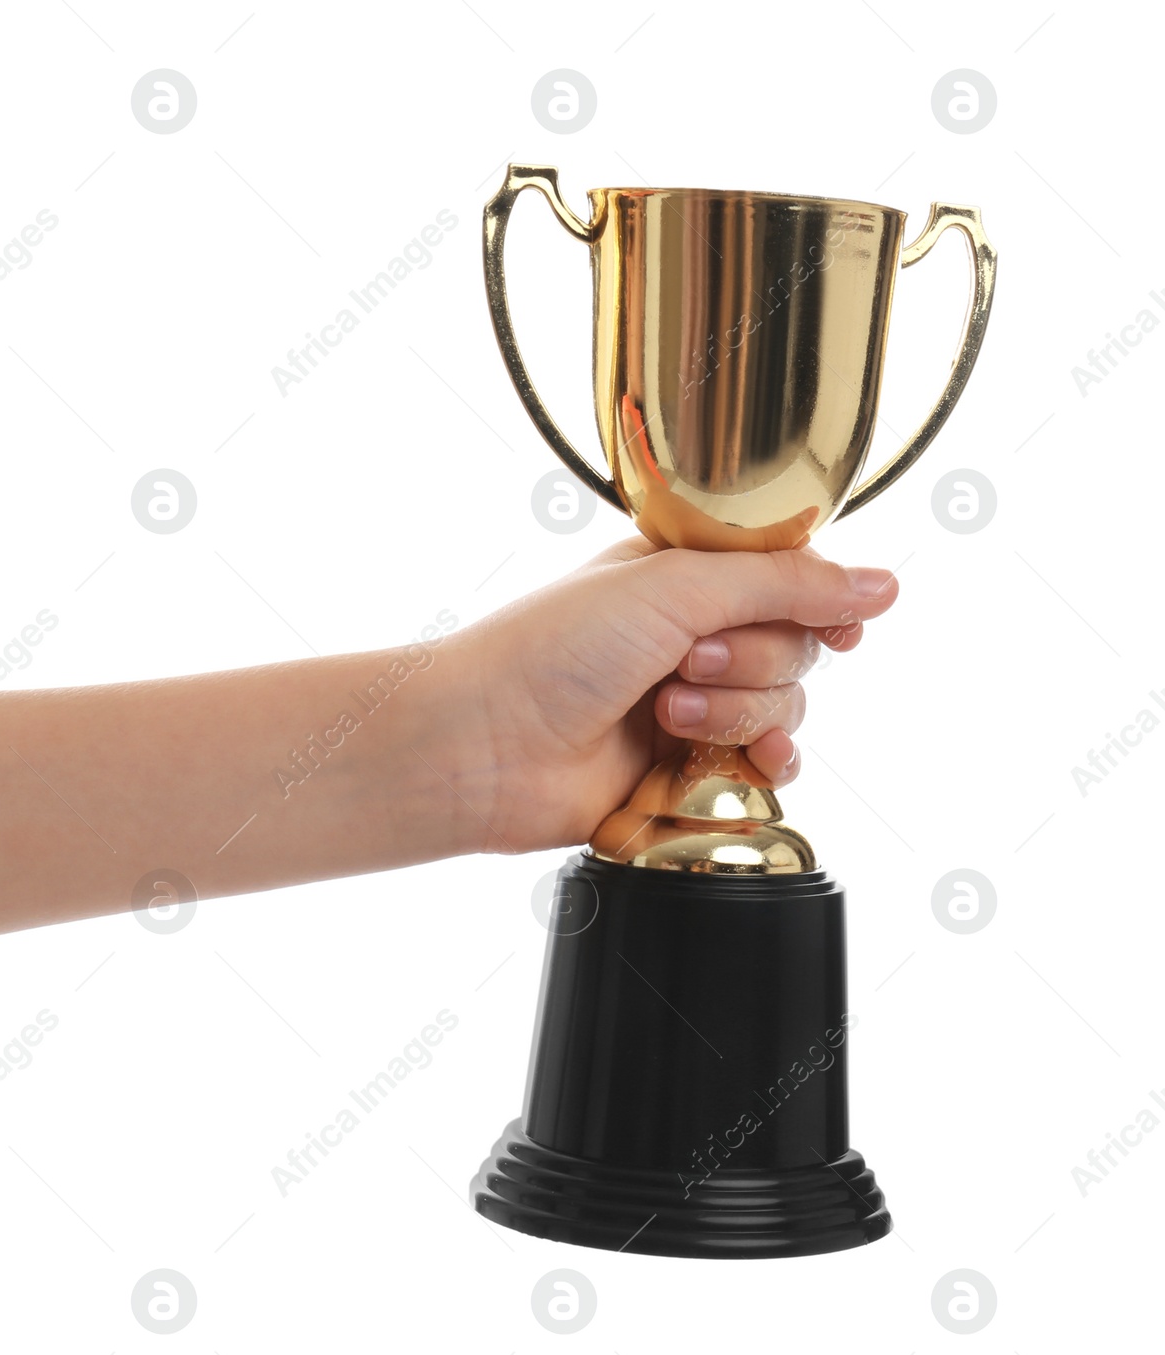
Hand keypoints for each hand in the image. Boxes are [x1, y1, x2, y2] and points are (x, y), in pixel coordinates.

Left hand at [439, 537, 899, 853]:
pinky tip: (743, 766)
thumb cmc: (551, 650)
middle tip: (685, 663)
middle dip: (753, 660)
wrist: (485, 745)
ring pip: (782, 707)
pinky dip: (761, 765)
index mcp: (681, 573)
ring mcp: (687, 703)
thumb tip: (882, 584)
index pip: (788, 576)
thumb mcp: (673, 587)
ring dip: (737, 713)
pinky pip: (763, 768)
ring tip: (667, 716)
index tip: (837, 624)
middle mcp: (688, 633)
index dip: (819, 600)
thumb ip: (784, 583)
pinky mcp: (683, 769)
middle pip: (795, 645)